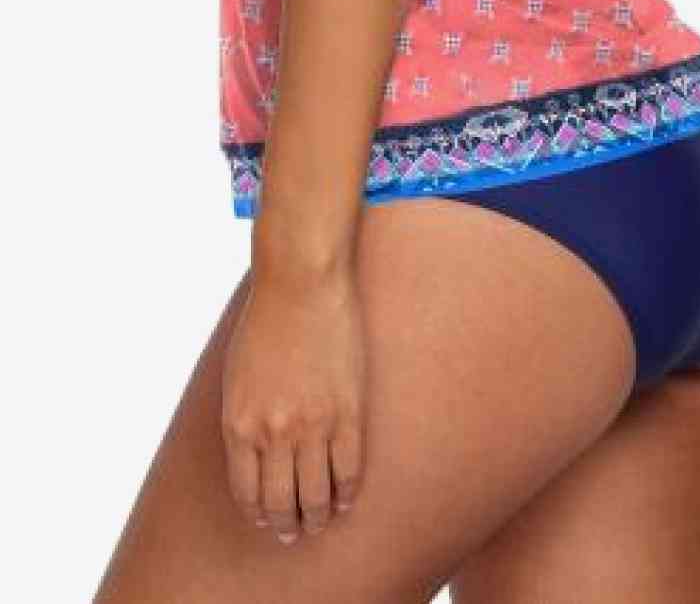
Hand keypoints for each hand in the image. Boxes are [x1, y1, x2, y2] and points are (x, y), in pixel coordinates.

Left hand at [220, 265, 366, 544]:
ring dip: (318, 515)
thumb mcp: (236, 376)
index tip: (268, 521)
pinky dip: (347, 492)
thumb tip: (255, 457)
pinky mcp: (347, 411)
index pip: (247, 492)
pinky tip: (346, 498)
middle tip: (294, 531)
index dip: (259, 514)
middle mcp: (273, 432)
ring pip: (316, 494)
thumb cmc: (265, 322)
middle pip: (281, 502)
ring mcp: (313, 424)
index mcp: (239, 424)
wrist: (301, 282)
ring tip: (321, 520)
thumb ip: (243, 419)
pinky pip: (349, 468)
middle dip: (287, 524)